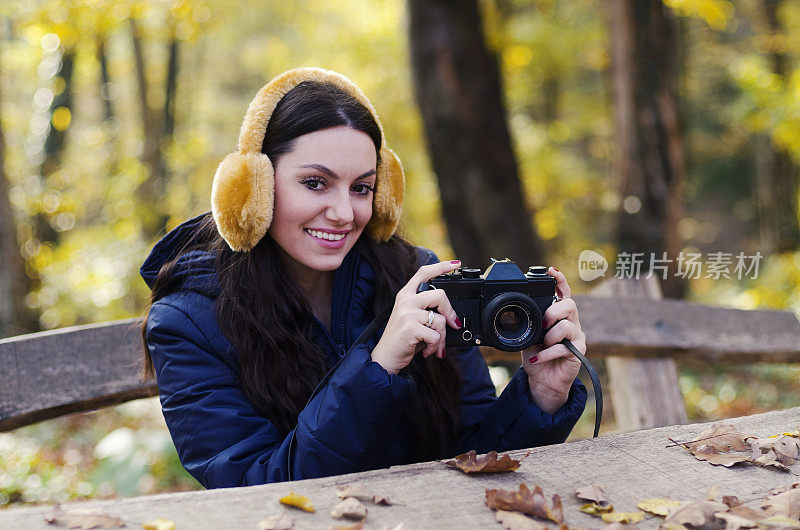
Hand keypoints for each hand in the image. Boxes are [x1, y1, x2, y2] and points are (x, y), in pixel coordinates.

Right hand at [371, 260, 462, 374]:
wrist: (385, 357)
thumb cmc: (402, 339)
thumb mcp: (411, 318)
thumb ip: (425, 309)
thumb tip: (451, 314)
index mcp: (405, 295)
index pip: (423, 273)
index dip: (440, 266)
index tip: (455, 263)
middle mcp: (405, 300)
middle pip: (440, 295)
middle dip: (450, 312)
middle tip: (453, 324)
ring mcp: (407, 313)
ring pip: (440, 320)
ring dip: (442, 337)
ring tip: (435, 345)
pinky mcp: (411, 328)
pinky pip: (435, 336)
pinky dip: (436, 347)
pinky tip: (428, 351)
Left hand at [522, 266, 584, 414]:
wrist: (542, 381)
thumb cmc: (536, 355)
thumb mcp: (528, 336)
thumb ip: (529, 323)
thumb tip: (515, 313)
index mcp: (558, 316)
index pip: (563, 294)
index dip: (560, 281)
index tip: (552, 271)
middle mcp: (570, 323)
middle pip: (570, 305)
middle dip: (554, 312)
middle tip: (544, 323)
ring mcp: (576, 337)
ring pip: (568, 326)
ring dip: (551, 336)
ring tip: (542, 344)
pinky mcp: (578, 352)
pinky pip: (564, 347)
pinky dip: (547, 353)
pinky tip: (537, 358)